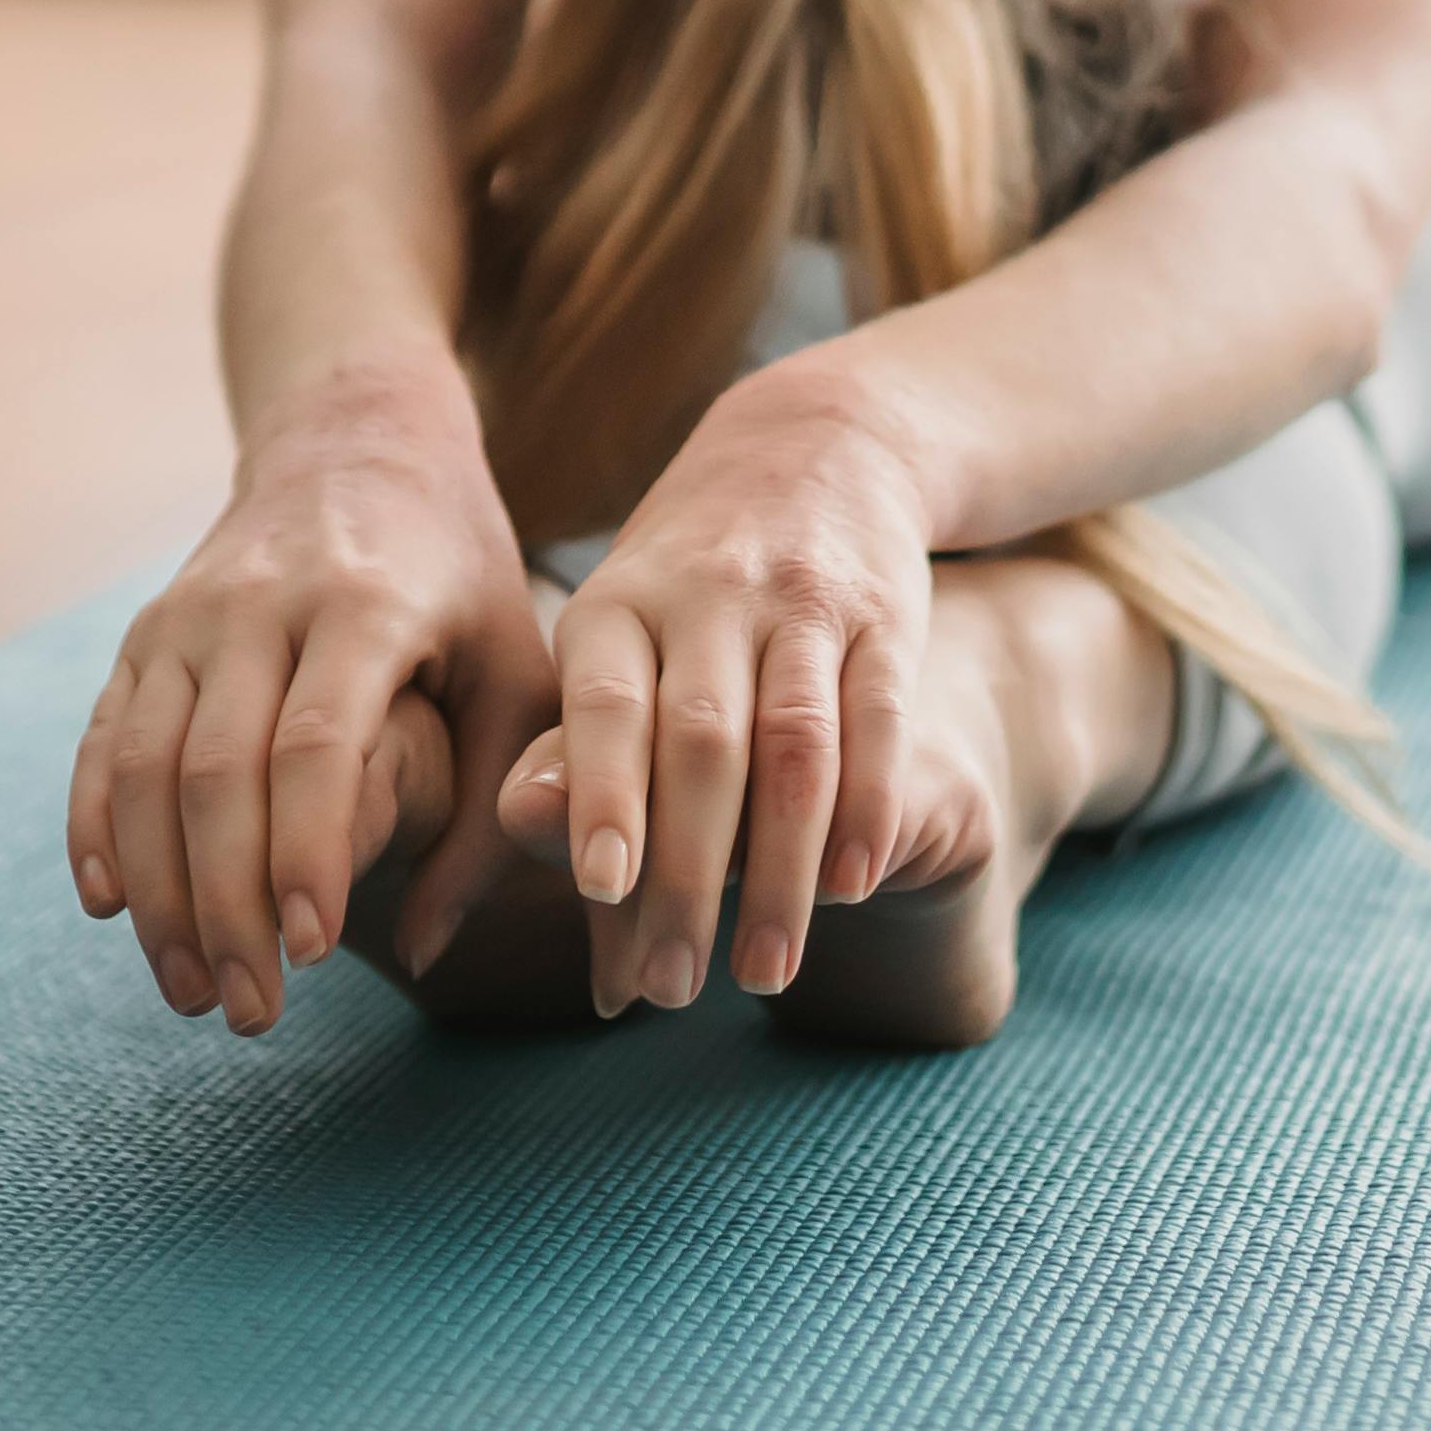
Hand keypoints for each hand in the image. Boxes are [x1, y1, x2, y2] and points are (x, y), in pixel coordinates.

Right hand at [71, 366, 550, 1033]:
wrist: (357, 437)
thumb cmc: (461, 573)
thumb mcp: (517, 664)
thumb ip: (494, 806)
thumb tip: (433, 952)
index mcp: (366, 605)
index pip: (316, 744)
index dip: (306, 853)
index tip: (316, 954)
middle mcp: (260, 606)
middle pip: (218, 773)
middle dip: (226, 907)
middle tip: (253, 1012)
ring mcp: (188, 616)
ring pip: (143, 768)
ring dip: (158, 892)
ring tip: (191, 991)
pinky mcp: (144, 634)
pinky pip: (100, 743)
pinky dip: (94, 829)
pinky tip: (111, 908)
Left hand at [498, 360, 945, 1012]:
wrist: (818, 443)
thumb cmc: (687, 591)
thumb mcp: (615, 639)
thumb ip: (578, 756)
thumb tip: (545, 880)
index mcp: (616, 605)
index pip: (605, 705)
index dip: (602, 795)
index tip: (600, 888)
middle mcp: (708, 596)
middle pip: (701, 745)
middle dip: (686, 876)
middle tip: (671, 987)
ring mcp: (802, 603)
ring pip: (794, 745)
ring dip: (778, 870)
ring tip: (763, 971)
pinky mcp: (885, 616)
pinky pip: (878, 720)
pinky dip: (865, 807)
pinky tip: (849, 887)